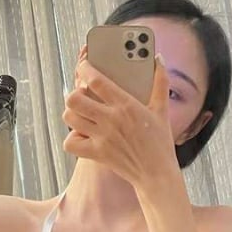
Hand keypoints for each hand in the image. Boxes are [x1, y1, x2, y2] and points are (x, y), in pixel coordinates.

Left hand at [62, 47, 179, 192]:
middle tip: (81, 95)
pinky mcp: (96, 154)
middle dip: (74, 93)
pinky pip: (70, 142)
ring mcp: (102, 137)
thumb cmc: (160, 141)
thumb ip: (160, 81)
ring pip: (69, 118)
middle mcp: (111, 120)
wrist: (157, 173)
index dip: (85, 69)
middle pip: (74, 99)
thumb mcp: (162, 109)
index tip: (83, 65)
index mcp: (126, 104)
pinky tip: (82, 134)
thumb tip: (158, 58)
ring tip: (81, 113)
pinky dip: (72, 138)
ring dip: (72, 113)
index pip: (96, 80)